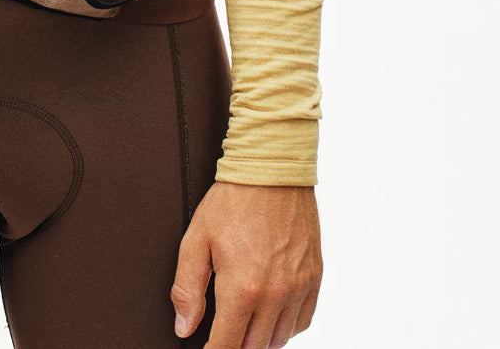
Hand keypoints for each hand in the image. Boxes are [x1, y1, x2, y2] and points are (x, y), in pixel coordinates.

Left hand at [170, 180, 321, 347]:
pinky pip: (302, 321)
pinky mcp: (314, 277)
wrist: (272, 169)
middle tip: (223, 333)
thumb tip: (184, 327)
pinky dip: (286, 325)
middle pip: (254, 348)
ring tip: (245, 324)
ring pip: (280, 339)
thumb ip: (187, 288)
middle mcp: (275, 294)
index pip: (227, 346)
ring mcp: (298, 287)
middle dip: (235, 346)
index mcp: (242, 288)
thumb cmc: (233, 199)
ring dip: (260, 339)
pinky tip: (270, 314)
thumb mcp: (196, 239)